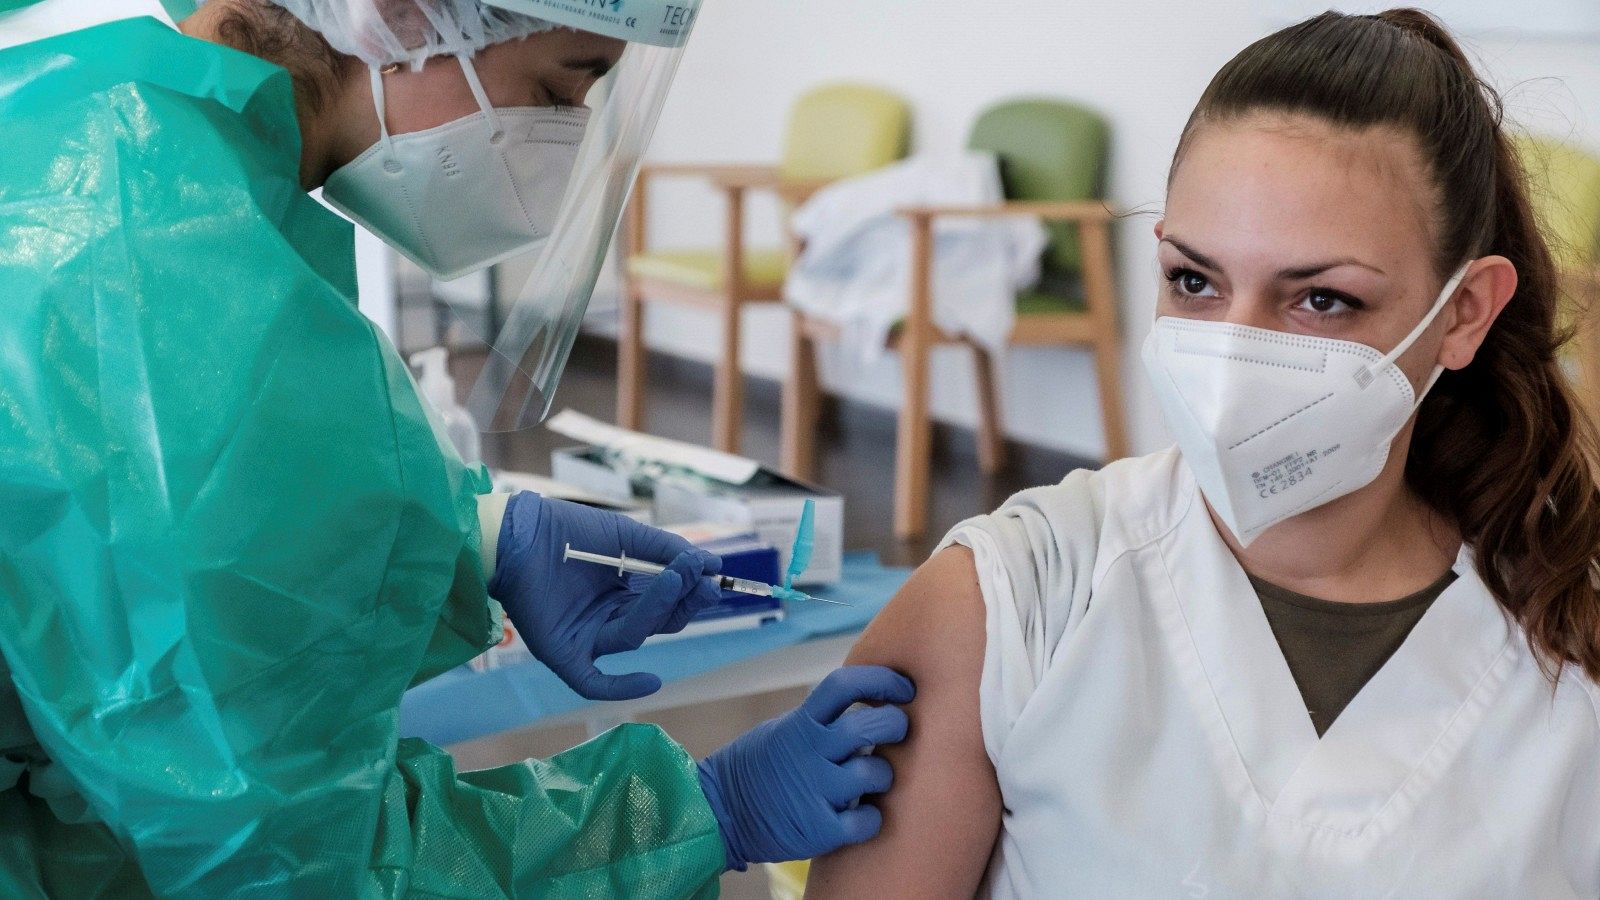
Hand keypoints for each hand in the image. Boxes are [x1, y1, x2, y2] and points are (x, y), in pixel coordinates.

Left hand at [487, 492, 723, 700]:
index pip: (667, 601)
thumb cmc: (567, 531)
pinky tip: (651, 680)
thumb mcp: (625, 536)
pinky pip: (595, 681)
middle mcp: (609, 617)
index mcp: (624, 592)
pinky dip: (621, 687)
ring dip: (657, 610)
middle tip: (703, 583)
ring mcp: (588, 637)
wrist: (518, 533)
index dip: (690, 590)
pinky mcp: (564, 654)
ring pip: (633, 636)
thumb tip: (713, 566)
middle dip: (682, 602)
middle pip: (657, 622)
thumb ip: (666, 551)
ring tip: (673, 579)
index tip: (712, 573)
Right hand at [696, 666, 915, 869]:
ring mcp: (815, 791)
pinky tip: (862, 815)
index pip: (844, 685)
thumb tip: (866, 702)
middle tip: (899, 730)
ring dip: (883, 775)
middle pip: (869, 726)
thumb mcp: (782, 731)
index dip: (881, 680)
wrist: (721, 814)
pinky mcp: (819, 830)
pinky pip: (866, 821)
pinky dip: (871, 819)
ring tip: (873, 780)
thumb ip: (819, 720)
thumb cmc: (757, 769)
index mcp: (800, 724)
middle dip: (895, 724)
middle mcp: (809, 753)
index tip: (903, 689)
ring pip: (873, 773)